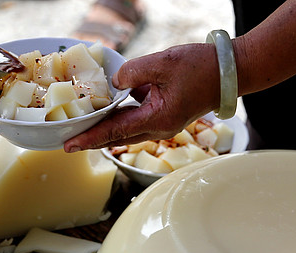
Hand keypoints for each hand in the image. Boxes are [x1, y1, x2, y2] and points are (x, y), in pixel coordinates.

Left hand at [64, 43, 220, 151]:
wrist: (228, 73)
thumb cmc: (201, 67)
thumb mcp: (162, 62)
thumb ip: (132, 71)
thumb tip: (114, 83)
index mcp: (158, 118)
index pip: (115, 132)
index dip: (89, 138)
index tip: (69, 146)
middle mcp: (159, 128)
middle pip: (117, 138)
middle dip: (92, 140)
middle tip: (67, 143)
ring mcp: (163, 124)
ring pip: (126, 131)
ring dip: (104, 131)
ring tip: (81, 129)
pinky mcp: (166, 116)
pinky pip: (137, 121)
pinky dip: (120, 118)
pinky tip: (106, 111)